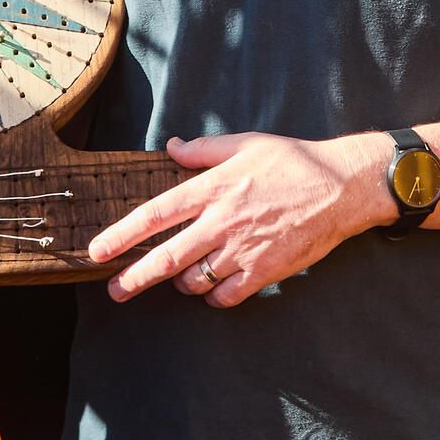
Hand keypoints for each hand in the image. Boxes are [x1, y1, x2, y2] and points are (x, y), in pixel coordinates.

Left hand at [89, 131, 394, 306]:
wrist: (342, 187)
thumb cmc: (295, 161)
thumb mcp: (246, 143)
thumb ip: (204, 150)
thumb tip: (172, 148)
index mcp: (213, 187)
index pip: (156, 214)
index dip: (123, 235)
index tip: (98, 250)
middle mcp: (222, 221)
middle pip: (166, 258)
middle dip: (134, 278)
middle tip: (114, 291)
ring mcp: (243, 249)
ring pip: (194, 280)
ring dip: (182, 282)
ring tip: (183, 276)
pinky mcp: (264, 270)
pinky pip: (225, 295)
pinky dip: (214, 296)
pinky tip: (215, 287)